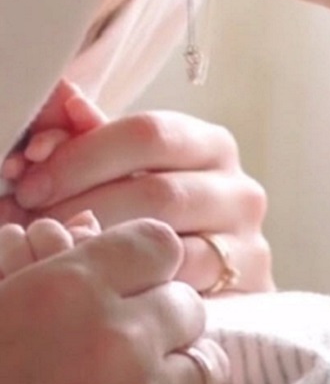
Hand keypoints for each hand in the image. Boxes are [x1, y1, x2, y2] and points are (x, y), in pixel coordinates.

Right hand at [0, 218, 233, 383]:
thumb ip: (22, 270)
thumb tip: (69, 231)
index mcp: (62, 291)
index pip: (157, 245)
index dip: (146, 270)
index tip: (130, 295)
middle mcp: (115, 342)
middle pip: (187, 308)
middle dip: (162, 329)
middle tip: (121, 364)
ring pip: (209, 371)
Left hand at [9, 88, 273, 295]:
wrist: (208, 281)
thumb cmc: (154, 217)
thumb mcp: (124, 171)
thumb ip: (90, 136)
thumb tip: (62, 95)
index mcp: (212, 146)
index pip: (149, 134)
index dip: (82, 156)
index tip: (29, 183)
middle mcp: (240, 190)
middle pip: (157, 191)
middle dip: (82, 208)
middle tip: (31, 224)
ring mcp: (247, 242)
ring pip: (168, 243)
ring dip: (98, 249)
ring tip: (54, 253)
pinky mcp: (246, 288)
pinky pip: (178, 287)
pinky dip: (128, 285)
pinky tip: (93, 284)